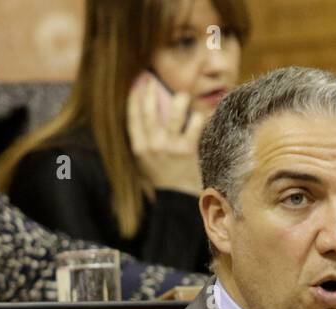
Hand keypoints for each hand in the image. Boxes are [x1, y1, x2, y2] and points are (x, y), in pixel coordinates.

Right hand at [126, 72, 205, 196]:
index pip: (133, 119)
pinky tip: (203, 113)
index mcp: (139, 149)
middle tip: (151, 79)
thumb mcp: (145, 166)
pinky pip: (194, 127)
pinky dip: (199, 118)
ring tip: (182, 95)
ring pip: (173, 116)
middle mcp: (152, 146)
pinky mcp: (188, 151)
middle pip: (149, 112)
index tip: (135, 85)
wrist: (177, 203)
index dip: (133, 100)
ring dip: (178, 102)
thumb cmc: (163, 183)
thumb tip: (144, 122)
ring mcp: (170, 148)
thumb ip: (144, 146)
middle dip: (149, 93)